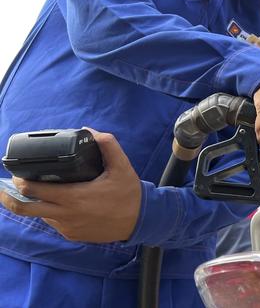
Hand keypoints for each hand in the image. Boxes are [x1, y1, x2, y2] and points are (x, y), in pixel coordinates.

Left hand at [0, 129, 141, 242]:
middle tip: (5, 187)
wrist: (141, 221)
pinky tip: (62, 202)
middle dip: (9, 197)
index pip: (33, 190)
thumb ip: (108, 145)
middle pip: (24, 208)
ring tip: (40, 191)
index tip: (18, 172)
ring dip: (37, 203)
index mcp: (74, 197)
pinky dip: (53, 212)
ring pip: (40, 215)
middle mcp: (66, 215)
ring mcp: (67, 227)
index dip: (20, 181)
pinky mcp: (72, 235)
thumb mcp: (122, 166)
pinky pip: (55, 223)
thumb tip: (90, 131)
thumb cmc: (129, 193)